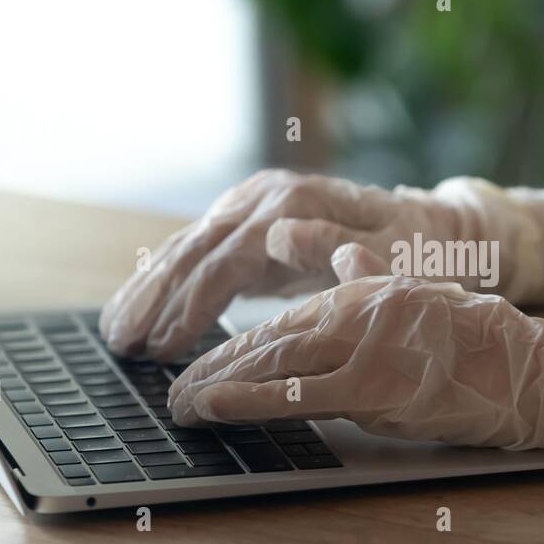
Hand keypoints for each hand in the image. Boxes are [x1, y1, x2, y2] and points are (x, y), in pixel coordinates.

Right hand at [100, 169, 480, 359]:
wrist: (428, 223)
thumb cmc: (415, 248)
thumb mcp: (394, 250)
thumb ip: (340, 246)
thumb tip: (281, 237)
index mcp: (296, 204)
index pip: (229, 258)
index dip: (193, 304)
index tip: (166, 346)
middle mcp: (266, 197)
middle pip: (197, 249)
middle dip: (155, 298)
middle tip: (122, 345)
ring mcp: (253, 204)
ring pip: (188, 246)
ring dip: (148, 288)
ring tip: (114, 333)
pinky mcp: (249, 219)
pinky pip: (198, 250)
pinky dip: (166, 279)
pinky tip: (139, 308)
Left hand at [168, 244, 543, 449]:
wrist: (535, 372)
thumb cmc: (477, 345)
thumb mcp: (418, 302)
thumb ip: (370, 284)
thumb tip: (336, 260)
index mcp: (366, 288)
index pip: (283, 315)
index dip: (233, 341)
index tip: (196, 361)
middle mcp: (360, 308)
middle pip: (266, 337)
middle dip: (210, 366)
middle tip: (170, 389)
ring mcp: (367, 346)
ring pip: (271, 362)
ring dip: (215, 384)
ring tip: (179, 404)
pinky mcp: (378, 387)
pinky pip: (298, 395)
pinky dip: (247, 400)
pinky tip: (214, 408)